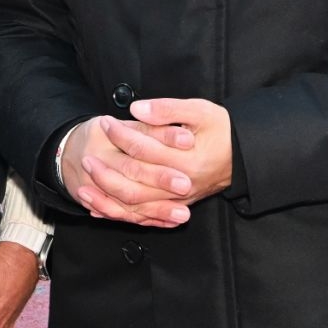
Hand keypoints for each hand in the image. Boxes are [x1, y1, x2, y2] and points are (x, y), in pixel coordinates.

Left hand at [63, 98, 235, 227]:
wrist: (244, 154)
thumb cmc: (222, 129)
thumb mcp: (200, 111)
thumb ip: (168, 110)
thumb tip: (137, 109)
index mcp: (187, 160)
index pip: (144, 150)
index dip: (121, 135)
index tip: (105, 123)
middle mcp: (183, 185)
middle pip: (135, 185)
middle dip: (106, 174)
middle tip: (86, 160)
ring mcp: (180, 200)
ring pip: (137, 207)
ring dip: (108, 201)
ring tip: (83, 190)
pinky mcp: (178, 206)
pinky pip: (145, 217)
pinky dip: (121, 215)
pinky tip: (101, 210)